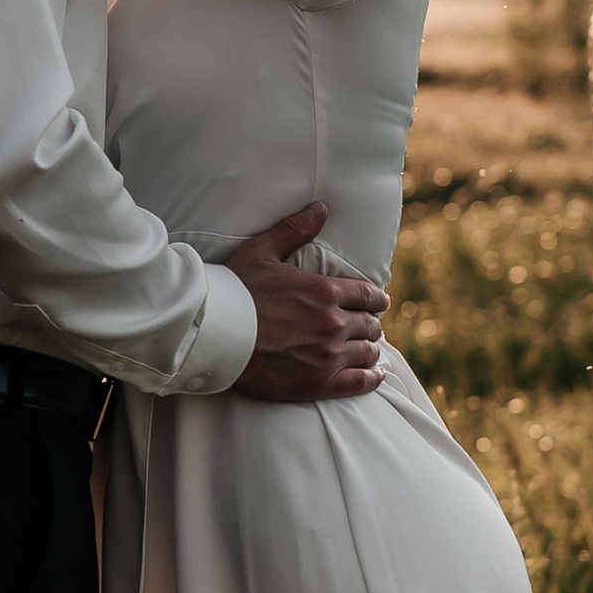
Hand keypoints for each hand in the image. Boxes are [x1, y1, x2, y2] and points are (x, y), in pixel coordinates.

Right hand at [227, 204, 387, 401]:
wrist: (214, 335)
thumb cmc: (235, 291)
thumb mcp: (262, 252)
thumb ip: (294, 230)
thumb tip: (320, 209)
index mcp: (324, 292)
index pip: (366, 295)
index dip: (375, 299)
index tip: (377, 302)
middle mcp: (332, 323)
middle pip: (369, 325)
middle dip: (370, 323)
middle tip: (367, 326)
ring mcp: (328, 356)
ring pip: (367, 351)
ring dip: (370, 348)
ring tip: (367, 348)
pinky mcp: (319, 382)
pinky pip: (360, 382)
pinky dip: (371, 377)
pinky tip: (374, 373)